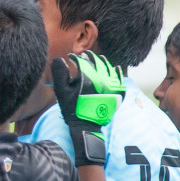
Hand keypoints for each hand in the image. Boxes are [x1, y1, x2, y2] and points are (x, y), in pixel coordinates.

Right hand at [50, 51, 122, 166]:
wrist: (86, 126)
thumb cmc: (72, 108)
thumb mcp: (61, 91)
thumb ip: (59, 73)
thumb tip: (60, 59)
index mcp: (88, 78)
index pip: (82, 61)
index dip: (75, 57)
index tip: (70, 57)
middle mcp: (102, 80)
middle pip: (97, 62)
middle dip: (89, 56)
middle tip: (84, 54)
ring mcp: (112, 86)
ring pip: (109, 68)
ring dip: (103, 62)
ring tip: (98, 59)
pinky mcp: (118, 93)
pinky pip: (120, 80)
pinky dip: (118, 73)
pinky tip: (115, 68)